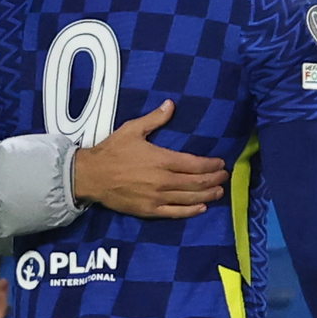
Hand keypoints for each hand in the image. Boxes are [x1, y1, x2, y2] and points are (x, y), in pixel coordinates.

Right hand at [73, 101, 227, 218]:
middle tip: (224, 177)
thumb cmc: (112, 151)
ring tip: (219, 192)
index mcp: (161, 159)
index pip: (195, 164)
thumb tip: (171, 104)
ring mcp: (157, 197)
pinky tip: (201, 208)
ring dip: (208, 195)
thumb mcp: (132, 129)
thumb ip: (155, 119)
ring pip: (189, 198)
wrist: (91, 176)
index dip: (211, 165)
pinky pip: (175, 213)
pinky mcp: (149, 210)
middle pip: (196, 182)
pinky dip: (191, 211)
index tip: (221, 163)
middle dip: (214, 179)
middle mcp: (163, 180)